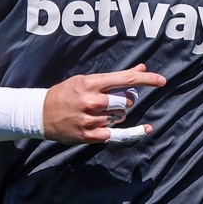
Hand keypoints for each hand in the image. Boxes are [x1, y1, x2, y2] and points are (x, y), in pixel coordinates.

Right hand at [43, 64, 165, 143]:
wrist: (40, 113)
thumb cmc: (66, 93)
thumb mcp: (87, 80)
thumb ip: (116, 77)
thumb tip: (141, 68)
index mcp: (91, 84)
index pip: (125, 79)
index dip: (146, 79)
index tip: (162, 80)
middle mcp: (92, 101)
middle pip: (126, 101)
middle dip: (125, 101)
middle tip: (113, 101)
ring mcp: (91, 120)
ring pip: (121, 117)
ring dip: (117, 114)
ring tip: (100, 112)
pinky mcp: (90, 136)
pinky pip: (118, 134)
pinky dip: (134, 132)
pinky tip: (147, 129)